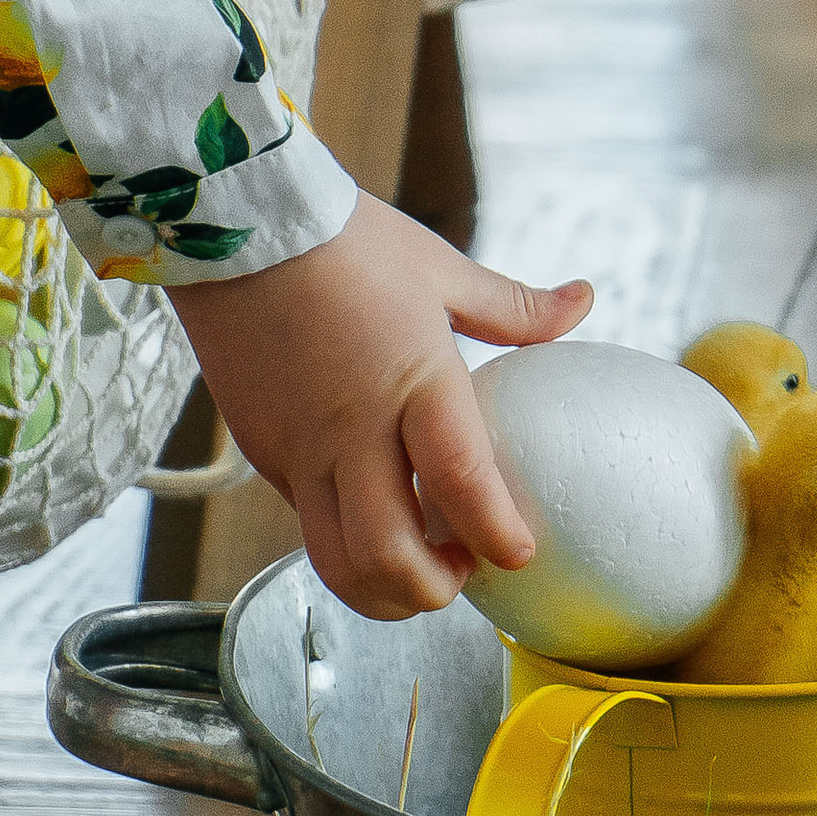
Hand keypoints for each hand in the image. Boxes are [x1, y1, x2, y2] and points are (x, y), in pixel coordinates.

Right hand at [171, 194, 591, 618]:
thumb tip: (583, 300)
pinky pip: (305, 519)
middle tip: (462, 572)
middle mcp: (352, 429)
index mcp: (414, 379)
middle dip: (432, 591)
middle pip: (387, 555)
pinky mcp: (263, 451)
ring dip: (381, 589)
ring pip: (333, 561)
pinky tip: (371, 514)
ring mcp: (300, 448)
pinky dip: (344, 538)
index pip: (461, 482)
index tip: (520, 553)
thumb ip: (513, 307)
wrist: (233, 224)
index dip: (495, 534)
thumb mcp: (438, 268)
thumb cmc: (343, 240)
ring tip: (416, 567)